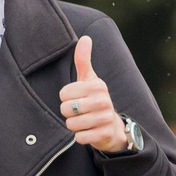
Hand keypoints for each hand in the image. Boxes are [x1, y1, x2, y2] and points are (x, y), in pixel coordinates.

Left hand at [59, 34, 131, 153]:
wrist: (112, 127)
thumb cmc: (95, 100)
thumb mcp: (90, 80)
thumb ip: (83, 60)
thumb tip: (85, 38)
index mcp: (97, 86)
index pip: (64, 94)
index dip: (66, 99)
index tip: (77, 99)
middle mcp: (103, 100)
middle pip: (66, 109)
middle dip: (68, 113)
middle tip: (79, 112)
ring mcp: (105, 118)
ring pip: (71, 124)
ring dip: (73, 125)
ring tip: (83, 122)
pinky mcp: (104, 134)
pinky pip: (79, 137)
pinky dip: (80, 137)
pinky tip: (88, 132)